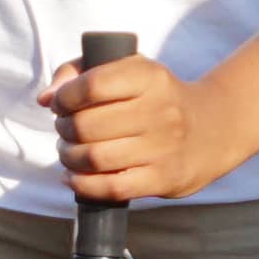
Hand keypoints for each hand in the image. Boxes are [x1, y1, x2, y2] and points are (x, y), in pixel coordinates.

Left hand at [44, 50, 258, 203]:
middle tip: (65, 130)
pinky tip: (76, 177)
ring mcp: (163, 147)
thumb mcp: (129, 70)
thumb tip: (46, 99)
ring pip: (93, 157)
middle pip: (86, 125)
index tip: (61, 104)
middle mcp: (160, 111)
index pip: (91, 85)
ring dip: (69, 157)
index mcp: (149, 77)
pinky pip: (111, 187)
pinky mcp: (163, 179)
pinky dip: (83, 184)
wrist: (212, 130)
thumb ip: (80, 72)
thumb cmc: (156, 98)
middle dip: (64, 129)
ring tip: (70, 152)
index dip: (64, 97)